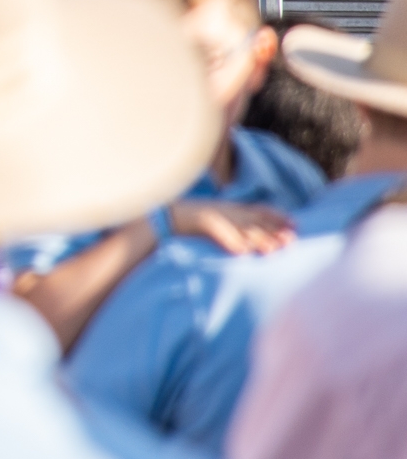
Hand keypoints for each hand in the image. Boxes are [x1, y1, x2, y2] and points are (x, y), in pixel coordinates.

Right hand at [163, 199, 296, 255]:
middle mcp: (226, 210)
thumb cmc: (189, 220)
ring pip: (241, 227)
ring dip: (258, 239)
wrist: (162, 215)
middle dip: (273, 231)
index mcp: (230, 207)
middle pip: (254, 220)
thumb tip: (252, 241)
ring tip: (272, 250)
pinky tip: (241, 252)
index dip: (277, 216)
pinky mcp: (201, 221)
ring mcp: (214, 214)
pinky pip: (218, 231)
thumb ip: (234, 226)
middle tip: (290, 241)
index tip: (295, 223)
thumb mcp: (216, 217)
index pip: (259, 209)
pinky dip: (231, 241)